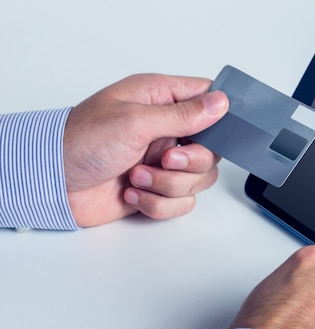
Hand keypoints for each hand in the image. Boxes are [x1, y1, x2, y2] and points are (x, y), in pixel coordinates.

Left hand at [63, 74, 227, 226]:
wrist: (52, 183)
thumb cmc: (81, 141)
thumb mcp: (135, 121)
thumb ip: (183, 114)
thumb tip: (220, 103)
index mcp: (161, 99)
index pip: (207, 98)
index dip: (218, 115)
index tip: (210, 131)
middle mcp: (166, 130)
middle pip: (212, 148)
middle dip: (190, 161)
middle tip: (164, 158)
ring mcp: (163, 162)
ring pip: (200, 178)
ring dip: (168, 184)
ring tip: (136, 176)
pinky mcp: (157, 189)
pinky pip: (182, 202)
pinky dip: (159, 203)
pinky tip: (133, 193)